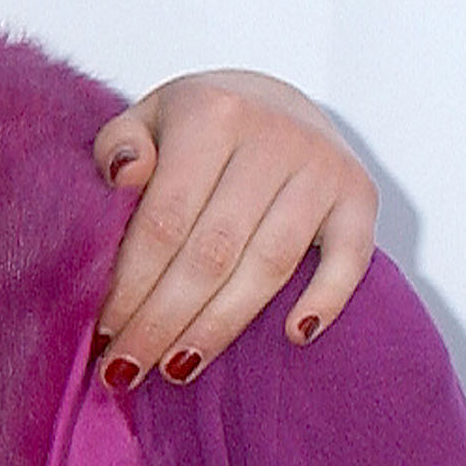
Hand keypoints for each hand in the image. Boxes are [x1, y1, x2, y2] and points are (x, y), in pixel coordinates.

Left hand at [92, 69, 377, 388]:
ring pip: (269, 265)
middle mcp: (274, 137)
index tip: (103, 332)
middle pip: (212, 252)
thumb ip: (121, 145)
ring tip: (177, 368)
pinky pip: (350, 257)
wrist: (276, 97)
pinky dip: (326, 299)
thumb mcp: (148, 117)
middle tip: (127, 368)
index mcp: (212, 114)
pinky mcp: (362, 194)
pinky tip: (295, 336)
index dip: (131, 283)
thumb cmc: (196, 124)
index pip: (164, 219)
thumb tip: (123, 176)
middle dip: (164, 320)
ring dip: (221, 325)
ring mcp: (323, 167)